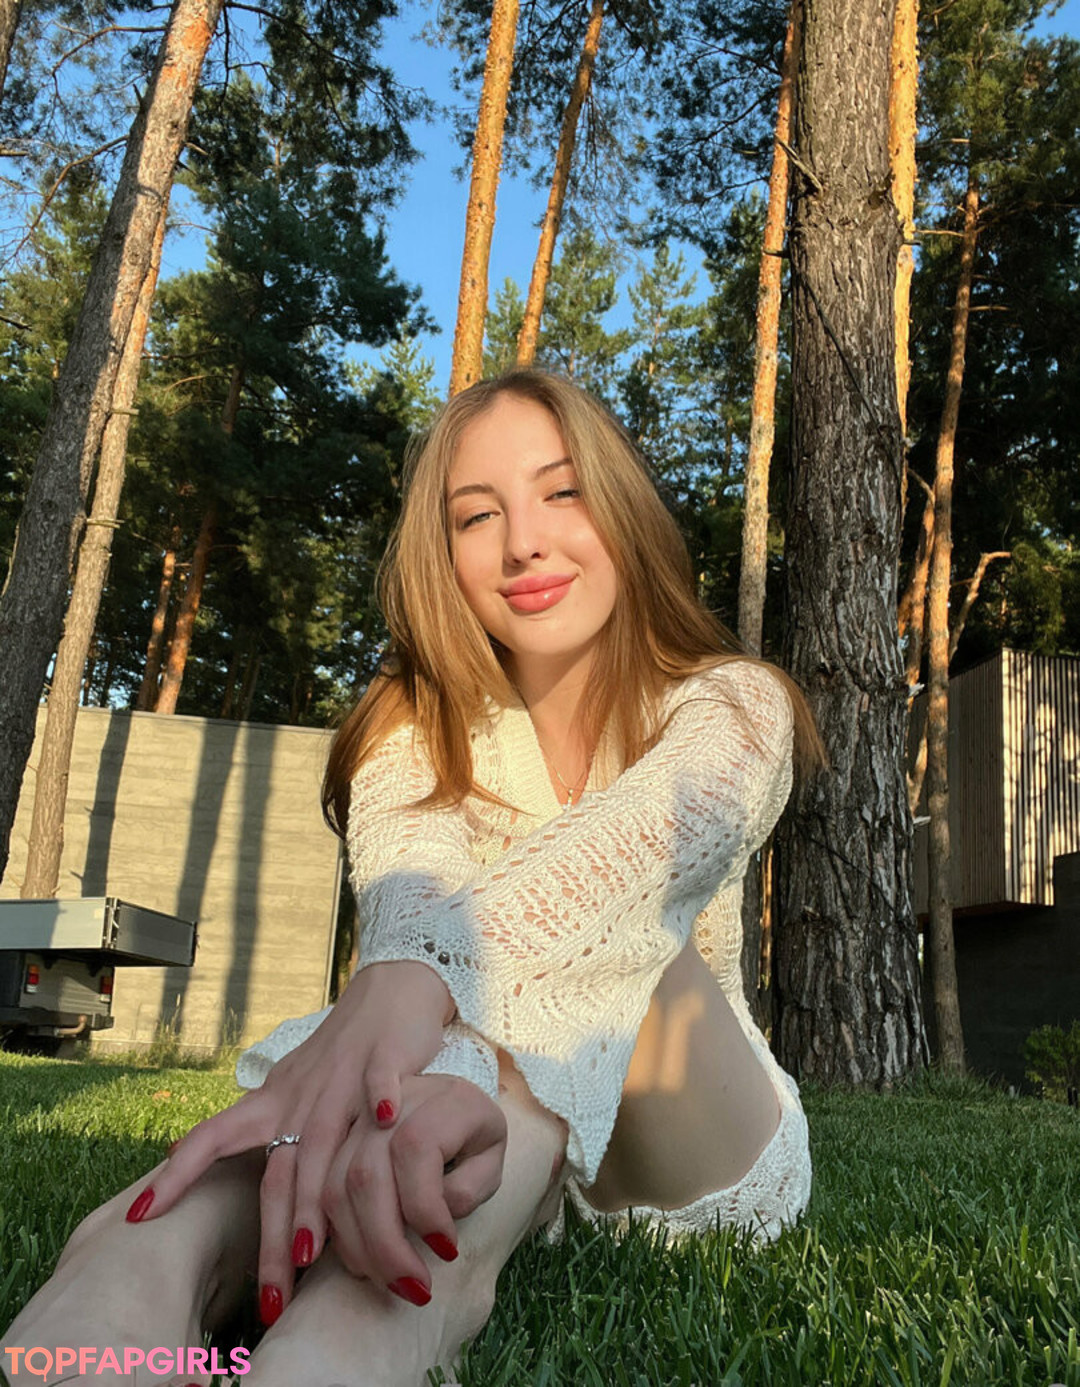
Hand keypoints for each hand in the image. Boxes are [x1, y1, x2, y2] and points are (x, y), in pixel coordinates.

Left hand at [126, 961, 454, 1322]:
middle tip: (269, 1303)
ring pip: (325, 1145)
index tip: (139, 1216)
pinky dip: (383, 1100)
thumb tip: (184, 1150)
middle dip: (272, 1241)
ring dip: (316, 1200)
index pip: (212, 1138)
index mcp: (273, 1101)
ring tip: (311, 1256)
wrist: (388, 992)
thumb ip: (250, 1125)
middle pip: (279, 1175)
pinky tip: (386, 1122)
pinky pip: (381, 1083)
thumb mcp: (289, 1086)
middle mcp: (302, 1097)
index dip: (175, 1174)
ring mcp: (343, 1079)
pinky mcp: (386, 1059)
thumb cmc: (338, 1052)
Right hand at [318, 1071, 507, 1303]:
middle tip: (414, 1289)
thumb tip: (429, 1227)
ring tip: (388, 1282)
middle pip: (365, 1173)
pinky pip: (317, 1190)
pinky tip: (359, 1263)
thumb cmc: (475, 1140)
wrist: (453, 1105)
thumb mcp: (491, 1158)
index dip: (426, 1207)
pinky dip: (331, 1235)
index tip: (447, 1249)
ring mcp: (359, 1118)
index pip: (415, 1148)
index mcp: (443, 1099)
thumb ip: (469, 1187)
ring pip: (334, 1186)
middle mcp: (393, 1101)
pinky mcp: (338, 1142)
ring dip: (356, 1247)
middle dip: (385, 1244)